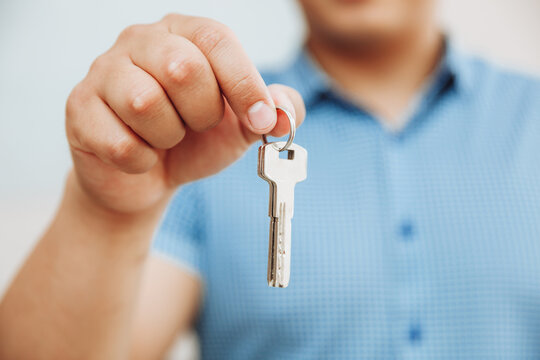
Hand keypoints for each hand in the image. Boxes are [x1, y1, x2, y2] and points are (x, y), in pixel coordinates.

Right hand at [65, 14, 304, 214]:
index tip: (259, 120)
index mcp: (185, 34)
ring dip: (169, 137)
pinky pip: (119, 142)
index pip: (217, 40)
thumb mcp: (241, 126)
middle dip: (202, 113)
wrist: (146, 177)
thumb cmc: (194, 142)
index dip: (243, 83)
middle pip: (182, 67)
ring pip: (145, 104)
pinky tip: (141, 155)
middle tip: (197, 126)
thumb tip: (282, 112)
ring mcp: (104, 71)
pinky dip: (142, 161)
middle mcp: (141, 40)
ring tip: (166, 137)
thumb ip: (270, 112)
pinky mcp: (79, 107)